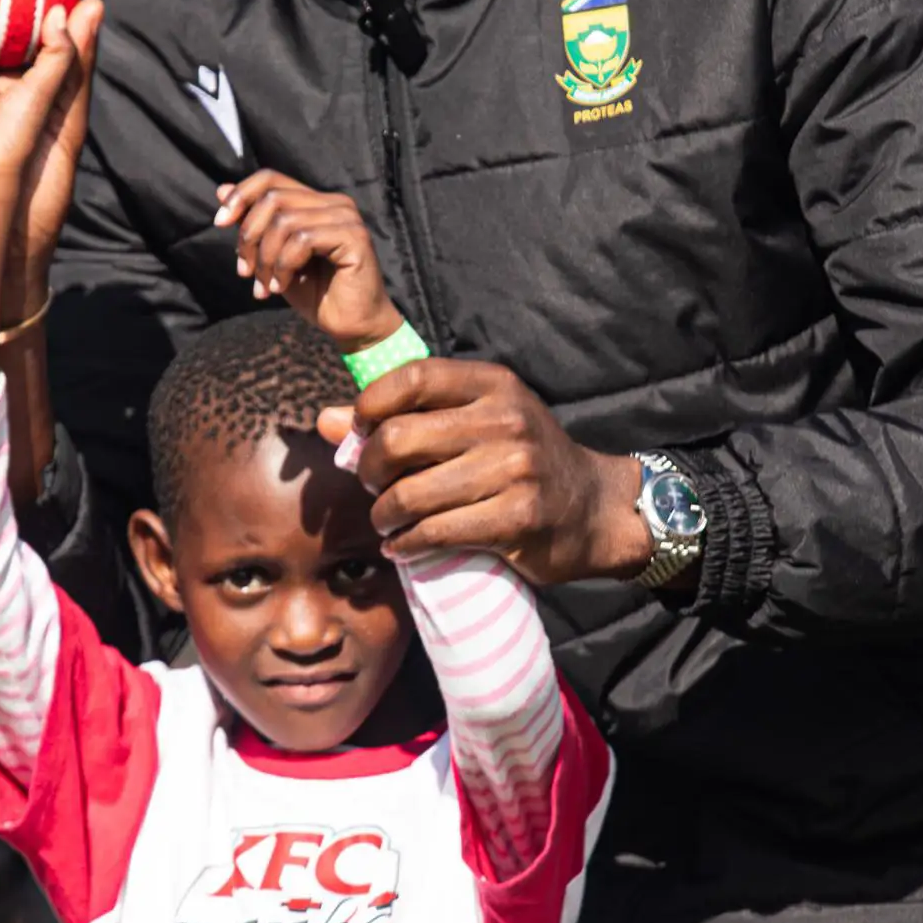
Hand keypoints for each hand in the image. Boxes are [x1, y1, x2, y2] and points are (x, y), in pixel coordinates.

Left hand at [215, 173, 399, 348]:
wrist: (350, 326)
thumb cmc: (314, 293)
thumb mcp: (272, 256)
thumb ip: (253, 223)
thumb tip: (222, 190)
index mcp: (316, 202)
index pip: (270, 178)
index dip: (241, 196)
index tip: (219, 223)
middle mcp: (334, 202)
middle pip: (273, 198)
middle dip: (249, 236)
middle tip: (245, 272)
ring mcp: (346, 217)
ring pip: (285, 221)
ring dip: (265, 259)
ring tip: (265, 286)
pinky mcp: (354, 237)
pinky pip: (302, 240)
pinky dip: (283, 266)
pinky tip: (281, 287)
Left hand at [347, 359, 652, 584]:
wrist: (595, 509)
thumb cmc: (521, 462)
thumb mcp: (476, 424)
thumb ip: (405, 416)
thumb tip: (327, 421)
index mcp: (493, 385)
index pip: (414, 376)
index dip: (372, 404)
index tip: (362, 432)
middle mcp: (506, 420)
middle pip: (401, 437)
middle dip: (370, 468)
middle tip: (373, 485)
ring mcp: (515, 469)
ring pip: (413, 492)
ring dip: (385, 514)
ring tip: (387, 521)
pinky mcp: (518, 517)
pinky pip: (437, 531)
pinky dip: (408, 544)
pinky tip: (404, 546)